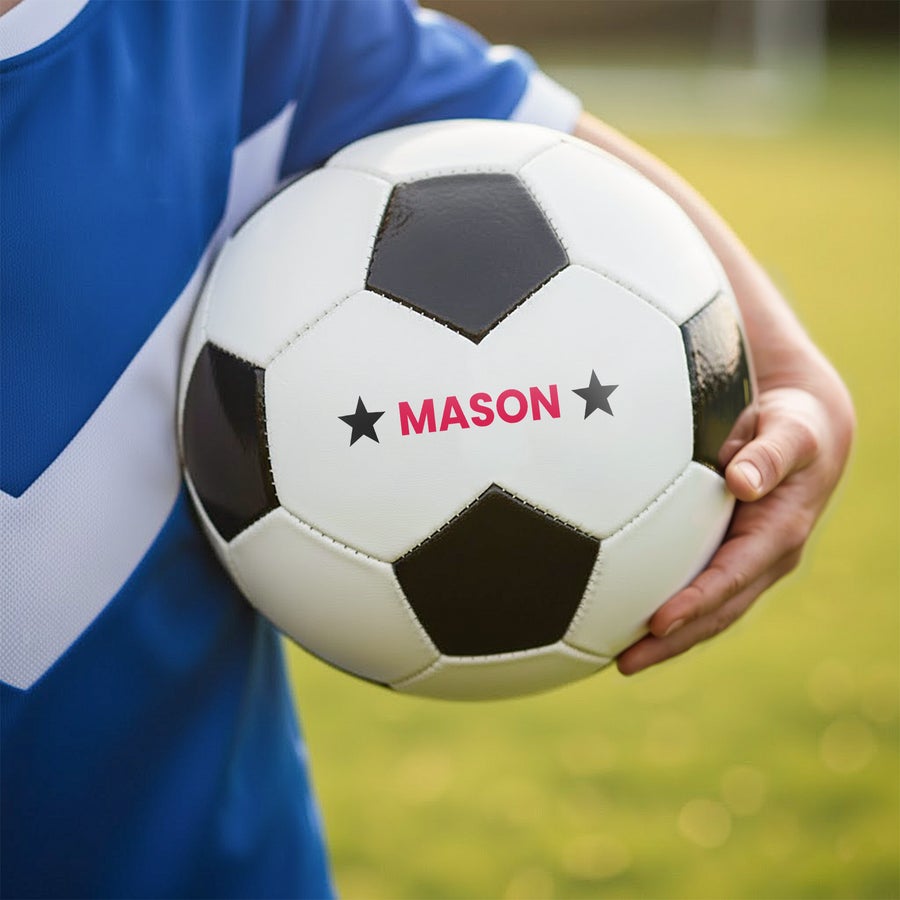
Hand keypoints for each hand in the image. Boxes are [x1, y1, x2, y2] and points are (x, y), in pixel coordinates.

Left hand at [572, 111, 854, 674]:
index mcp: (805, 411)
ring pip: (741, 583)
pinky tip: (593, 637)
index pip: (801, 440)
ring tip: (625, 657)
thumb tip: (551, 153)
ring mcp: (770, 514)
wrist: (728, 357)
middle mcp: (797, 472)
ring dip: (691, 622)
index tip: (730, 472)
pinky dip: (662, 612)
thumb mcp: (679, 274)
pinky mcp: (730, 538)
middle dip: (720, 586)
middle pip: (773, 541)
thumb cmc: (696, 313)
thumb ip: (647, 241)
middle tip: (661, 622)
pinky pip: (700, 583)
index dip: (775, 460)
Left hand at [617, 376, 854, 675]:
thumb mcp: (793, 435)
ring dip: (666, 639)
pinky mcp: (727, 557)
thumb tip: (741, 481)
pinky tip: (625, 620)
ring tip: (618, 660)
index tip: (658, 622)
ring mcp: (745, 564)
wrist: (806, 434)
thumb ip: (770, 455)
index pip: (730, 579)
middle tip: (625, 662)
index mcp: (777, 536)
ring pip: (705, 612)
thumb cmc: (795, 429)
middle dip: (672, 641)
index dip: (695, 603)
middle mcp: (763, 561)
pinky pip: (696, 590)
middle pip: (715, 612)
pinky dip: (666, 611)